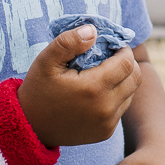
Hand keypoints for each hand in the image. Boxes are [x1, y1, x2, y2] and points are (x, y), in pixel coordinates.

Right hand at [17, 24, 141, 147]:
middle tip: (111, 58)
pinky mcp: (105, 133)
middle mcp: (105, 108)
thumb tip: (93, 31)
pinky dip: (116, 97)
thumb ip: (69, 42)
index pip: (127, 63)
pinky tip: (97, 92)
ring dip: (123, 81)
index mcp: (93, 88)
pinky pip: (121, 109)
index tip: (111, 46)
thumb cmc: (38, 89)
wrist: (30, 127)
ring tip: (103, 74)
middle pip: (135, 78)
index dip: (123, 50)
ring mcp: (107, 123)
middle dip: (127, 64)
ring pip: (131, 94)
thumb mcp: (46, 61)